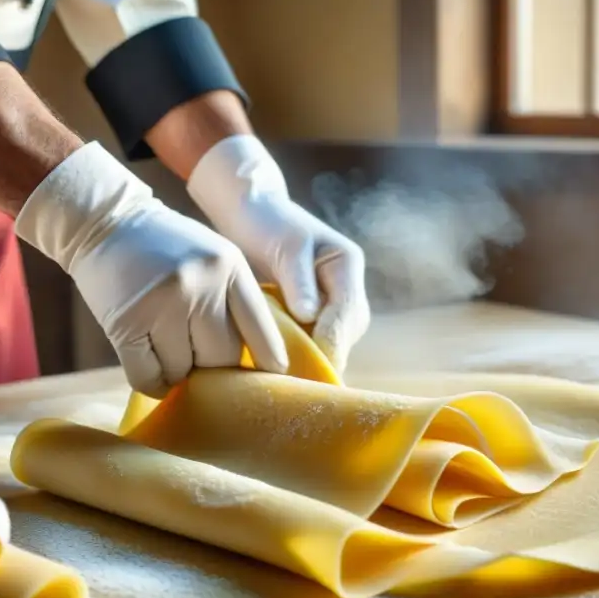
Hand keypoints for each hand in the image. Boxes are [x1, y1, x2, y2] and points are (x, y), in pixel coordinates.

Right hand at [14, 142, 287, 397]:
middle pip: (223, 359)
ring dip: (177, 373)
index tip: (272, 374)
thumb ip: (234, 298)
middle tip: (197, 357)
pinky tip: (151, 370)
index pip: (260, 328)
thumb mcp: (212, 257)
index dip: (268, 358)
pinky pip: (147, 377)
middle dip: (212, 367)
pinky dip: (152, 382)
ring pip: (183, 373)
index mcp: (229, 266)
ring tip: (166, 350)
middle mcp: (200, 285)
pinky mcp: (126, 323)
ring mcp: (162, 304)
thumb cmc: (165, 246)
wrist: (103, 220)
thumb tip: (257, 361)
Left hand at [188, 136, 369, 372]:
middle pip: (345, 334)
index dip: (330, 342)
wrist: (252, 212)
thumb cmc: (267, 223)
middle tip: (296, 385)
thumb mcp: (285, 245)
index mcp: (346, 264)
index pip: (345, 313)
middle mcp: (346, 287)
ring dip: (312, 359)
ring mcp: (332, 302)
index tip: (310, 367)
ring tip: (287, 383)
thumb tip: (309, 314)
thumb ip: (298, 279)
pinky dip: (299, 353)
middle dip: (324, 357)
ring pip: (333, 341)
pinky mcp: (313, 313)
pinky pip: (314, 340)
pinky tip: (280, 370)